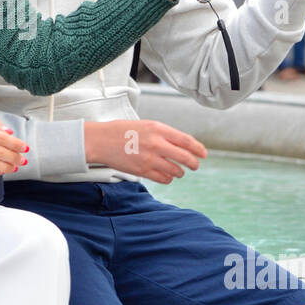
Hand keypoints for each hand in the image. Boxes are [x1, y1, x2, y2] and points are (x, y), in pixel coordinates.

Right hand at [85, 120, 205, 183]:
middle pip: (185, 157)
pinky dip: (168, 179)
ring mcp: (150, 159)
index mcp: (158, 129)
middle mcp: (157, 144)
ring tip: (178, 171)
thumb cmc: (122, 131)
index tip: (203, 154)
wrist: (101, 141)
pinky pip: (163, 179)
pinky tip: (167, 176)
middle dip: (193, 163)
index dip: (198, 149)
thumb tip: (182, 145)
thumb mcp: (146, 125)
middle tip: (195, 165)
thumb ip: (164, 134)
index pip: (186, 141)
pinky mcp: (143, 171)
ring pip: (176, 171)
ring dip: (179, 172)